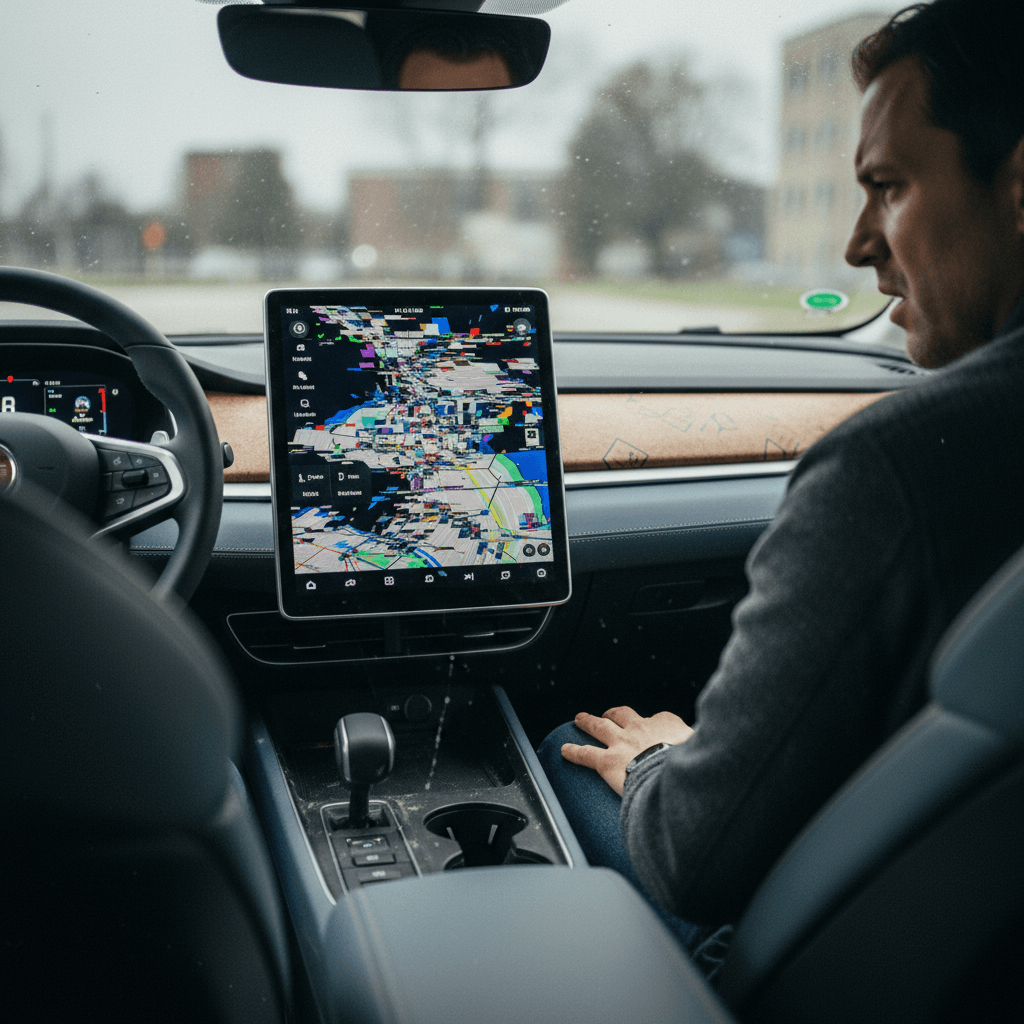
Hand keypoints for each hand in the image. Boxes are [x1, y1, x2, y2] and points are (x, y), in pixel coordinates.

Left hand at [560, 706, 693, 796]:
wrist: (673, 775)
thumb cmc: (693, 764)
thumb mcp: (704, 749)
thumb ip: (700, 750)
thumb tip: (709, 762)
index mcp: (666, 724)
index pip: (660, 720)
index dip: (656, 724)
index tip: (655, 729)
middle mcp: (640, 728)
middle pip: (622, 715)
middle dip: (613, 714)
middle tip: (607, 713)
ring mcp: (622, 743)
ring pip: (600, 727)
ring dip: (588, 722)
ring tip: (579, 719)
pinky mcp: (607, 761)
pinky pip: (586, 754)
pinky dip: (574, 751)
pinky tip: (564, 750)